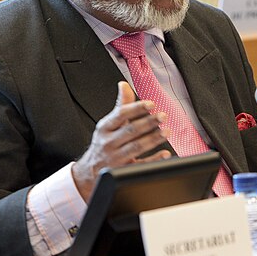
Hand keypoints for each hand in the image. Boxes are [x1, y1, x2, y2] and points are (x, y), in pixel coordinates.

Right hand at [72, 81, 171, 199]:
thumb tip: (124, 84)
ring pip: (136, 147)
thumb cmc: (104, 142)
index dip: (136, 108)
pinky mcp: (123, 170)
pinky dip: (154, 159)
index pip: (120, 115)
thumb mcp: (108, 123)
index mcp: (105, 128)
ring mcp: (115, 158)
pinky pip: (140, 165)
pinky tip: (165, 153)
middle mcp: (108, 142)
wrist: (89, 170)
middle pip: (130, 131)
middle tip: (163, 116)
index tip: (151, 104)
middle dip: (148, 123)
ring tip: (166, 132)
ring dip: (153, 139)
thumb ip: (121, 105)